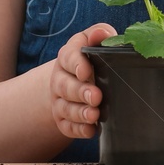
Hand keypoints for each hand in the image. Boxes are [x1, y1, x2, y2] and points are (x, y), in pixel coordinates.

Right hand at [51, 23, 115, 139]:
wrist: (73, 79)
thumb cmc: (89, 59)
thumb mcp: (93, 42)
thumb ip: (99, 34)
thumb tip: (103, 34)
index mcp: (68, 57)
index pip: (68, 58)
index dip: (76, 64)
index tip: (86, 71)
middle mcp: (60, 79)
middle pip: (65, 86)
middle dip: (80, 92)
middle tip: (96, 96)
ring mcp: (60, 101)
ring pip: (66, 108)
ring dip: (80, 113)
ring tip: (94, 115)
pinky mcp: (63, 120)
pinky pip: (68, 127)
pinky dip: (79, 130)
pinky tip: (91, 130)